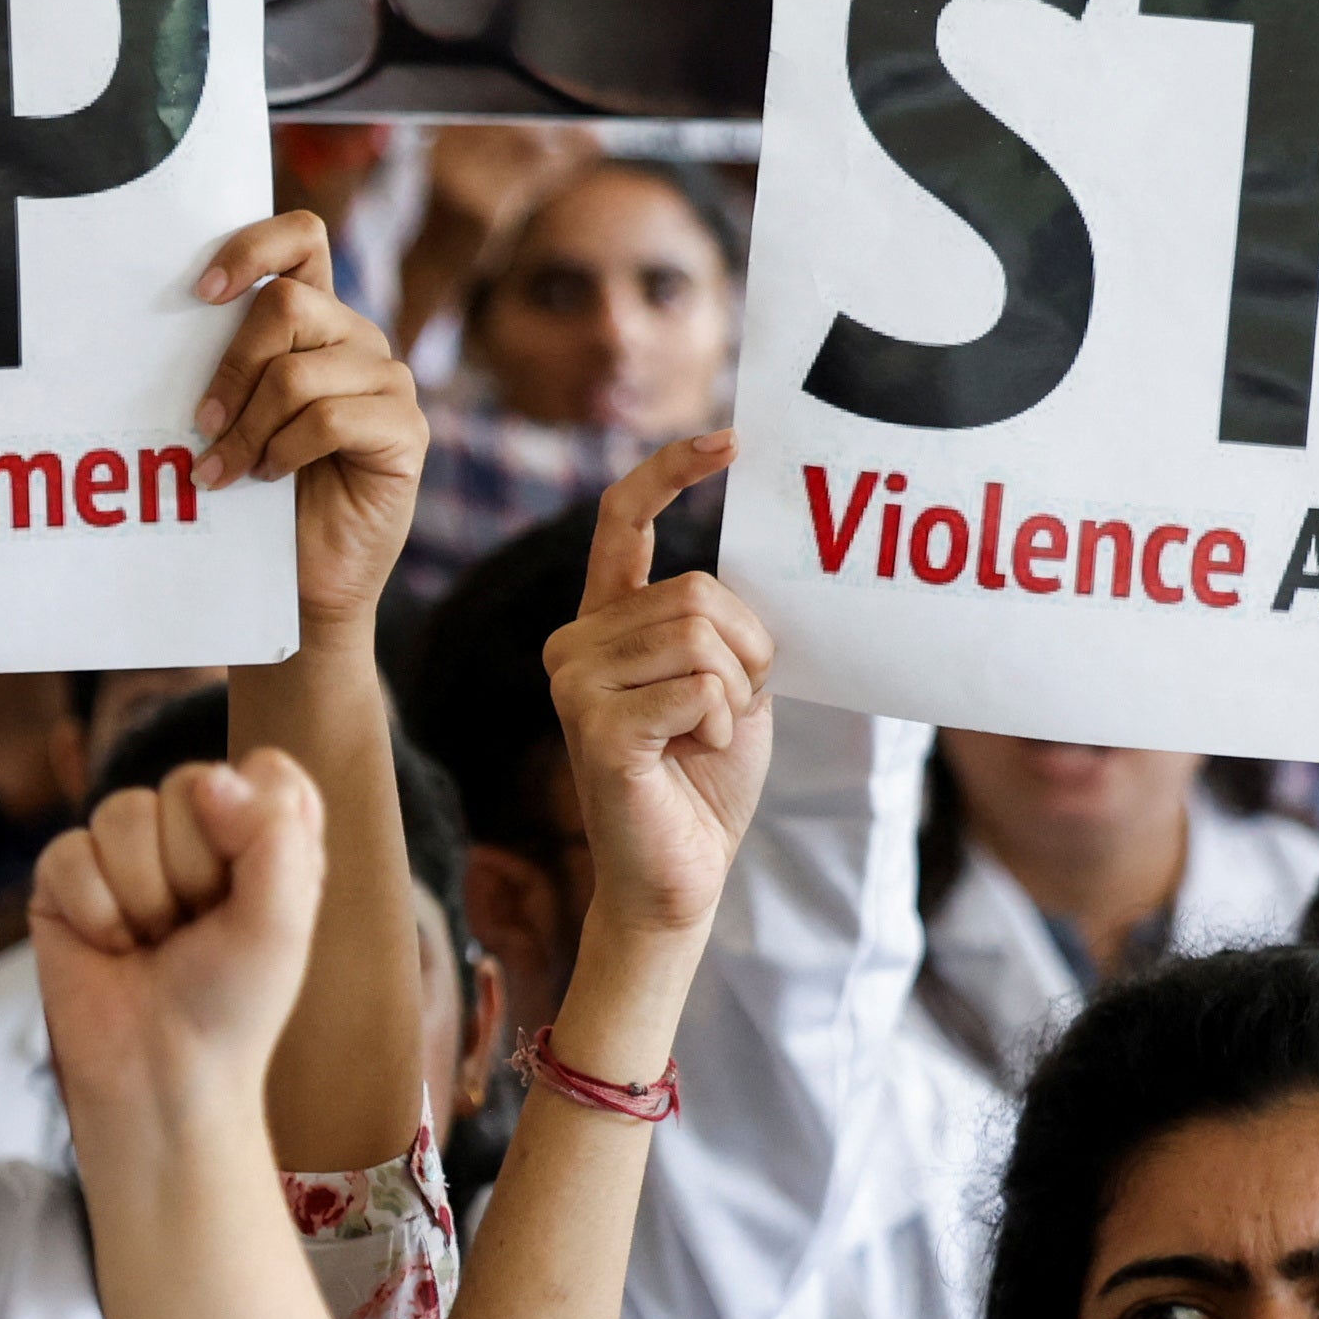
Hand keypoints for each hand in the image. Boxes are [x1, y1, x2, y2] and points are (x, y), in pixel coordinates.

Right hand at [31, 750, 327, 1130]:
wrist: (160, 1075)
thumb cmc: (230, 1006)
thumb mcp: (281, 921)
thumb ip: (272, 833)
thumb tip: (209, 779)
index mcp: (260, 837)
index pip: (265, 771)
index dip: (257, 821)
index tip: (252, 888)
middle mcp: (194, 833)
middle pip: (189, 782)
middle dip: (193, 869)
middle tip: (196, 929)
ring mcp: (123, 851)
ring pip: (122, 811)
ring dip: (143, 897)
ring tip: (151, 943)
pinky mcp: (63, 878)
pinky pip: (69, 852)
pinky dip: (95, 913)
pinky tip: (110, 948)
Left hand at [188, 209, 425, 636]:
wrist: (303, 578)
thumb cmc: (258, 494)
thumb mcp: (231, 416)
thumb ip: (220, 367)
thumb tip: (150, 333)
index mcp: (315, 319)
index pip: (301, 239)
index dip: (253, 248)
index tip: (202, 293)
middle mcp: (356, 337)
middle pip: (287, 305)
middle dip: (231, 369)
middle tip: (201, 425)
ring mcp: (388, 380)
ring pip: (299, 372)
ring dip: (248, 428)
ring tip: (225, 471)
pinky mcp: (405, 429)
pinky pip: (330, 419)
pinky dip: (285, 451)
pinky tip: (271, 477)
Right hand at [543, 433, 772, 946]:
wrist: (679, 877)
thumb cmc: (703, 782)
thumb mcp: (727, 683)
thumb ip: (721, 624)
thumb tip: (743, 569)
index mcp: (603, 624)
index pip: (621, 521)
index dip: (671, 473)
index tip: (727, 441)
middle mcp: (574, 643)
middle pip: (694, 591)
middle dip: (745, 649)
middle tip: (729, 708)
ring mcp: (573, 683)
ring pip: (699, 637)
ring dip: (733, 692)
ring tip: (703, 736)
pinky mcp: (593, 727)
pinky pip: (696, 688)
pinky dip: (718, 724)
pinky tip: (688, 756)